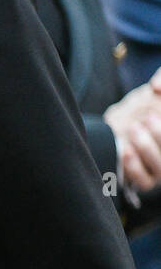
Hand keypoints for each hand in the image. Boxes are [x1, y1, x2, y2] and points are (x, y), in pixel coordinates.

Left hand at [106, 66, 160, 190]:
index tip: (156, 109)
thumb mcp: (150, 94)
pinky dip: (135, 167)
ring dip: (147, 147)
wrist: (112, 131)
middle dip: (160, 134)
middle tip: (147, 117)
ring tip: (133, 128)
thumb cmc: (139, 111)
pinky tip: (126, 151)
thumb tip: (157, 87)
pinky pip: (144, 181)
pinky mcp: (145, 181)